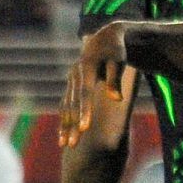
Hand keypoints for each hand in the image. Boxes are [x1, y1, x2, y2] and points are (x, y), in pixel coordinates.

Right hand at [62, 25, 130, 144]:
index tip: (85, 129)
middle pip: (72, 105)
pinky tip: (63, 134)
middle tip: (72, 145)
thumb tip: (116, 99)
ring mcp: (71, 80)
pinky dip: (64, 120)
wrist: (107, 36)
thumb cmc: (117, 50)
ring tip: (65, 145)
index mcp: (85, 69)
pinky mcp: (71, 84)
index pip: (84, 95)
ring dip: (65, 126)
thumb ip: (115, 81)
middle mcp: (74, 76)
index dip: (84, 113)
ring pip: (66, 107)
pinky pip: (65, 105)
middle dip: (72, 126)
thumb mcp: (119, 62)